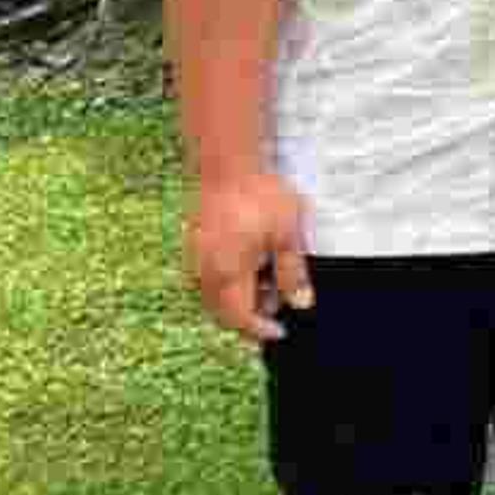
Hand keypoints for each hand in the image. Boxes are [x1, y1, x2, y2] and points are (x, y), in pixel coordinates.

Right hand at [186, 169, 313, 341]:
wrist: (228, 163)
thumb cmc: (260, 196)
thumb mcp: (289, 236)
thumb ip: (293, 274)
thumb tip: (300, 303)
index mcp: (227, 274)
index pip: (239, 318)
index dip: (259, 329)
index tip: (280, 332)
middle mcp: (204, 271)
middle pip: (222, 311)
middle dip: (249, 315)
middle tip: (276, 304)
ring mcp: (195, 257)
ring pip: (214, 295)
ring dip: (238, 297)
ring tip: (268, 278)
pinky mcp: (194, 244)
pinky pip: (209, 276)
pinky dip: (229, 280)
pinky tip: (251, 263)